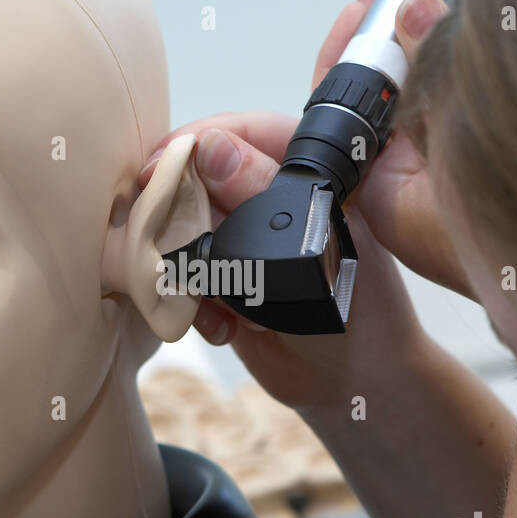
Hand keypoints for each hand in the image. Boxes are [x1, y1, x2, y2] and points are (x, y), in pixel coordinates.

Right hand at [138, 0, 449, 414]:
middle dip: (176, 206)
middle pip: (197, 174)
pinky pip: (181, 272)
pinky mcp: (222, 278)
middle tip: (157, 234)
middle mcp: (268, 195)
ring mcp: (243, 236)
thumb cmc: (359, 313)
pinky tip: (220, 324)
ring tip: (206, 292)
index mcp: (305, 169)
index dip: (195, 142)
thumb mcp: (313, 249)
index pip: (240, 131)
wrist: (355, 386)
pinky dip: (188, 298)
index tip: (158, 165)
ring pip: (180, 223)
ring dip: (181, 259)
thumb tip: (210, 147)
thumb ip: (262, 196)